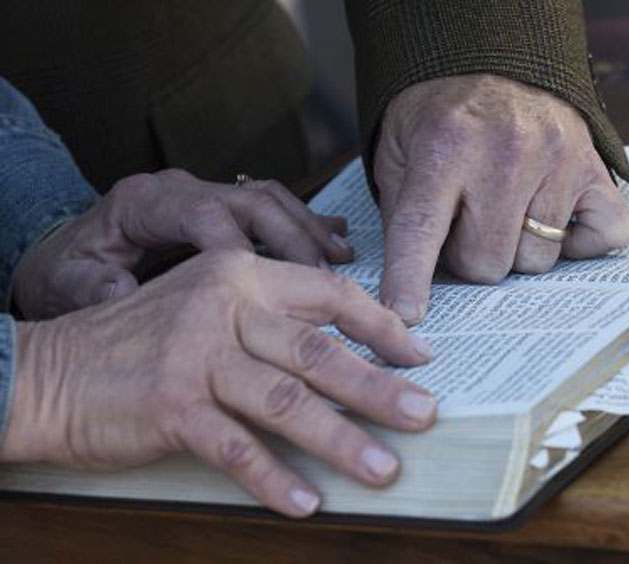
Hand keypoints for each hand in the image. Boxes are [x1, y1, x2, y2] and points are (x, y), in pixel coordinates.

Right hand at [1, 250, 435, 516]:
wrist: (53, 371)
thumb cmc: (141, 340)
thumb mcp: (207, 306)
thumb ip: (271, 321)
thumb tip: (346, 356)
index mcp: (240, 274)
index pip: (329, 294)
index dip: (380, 327)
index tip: (419, 356)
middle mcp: (222, 306)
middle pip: (317, 352)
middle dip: (378, 387)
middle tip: (424, 415)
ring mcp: (195, 355)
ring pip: (286, 401)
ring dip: (341, 439)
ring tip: (385, 468)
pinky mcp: (171, 406)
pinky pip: (237, 448)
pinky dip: (275, 479)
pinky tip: (308, 502)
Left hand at [13, 169, 352, 319]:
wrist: (75, 259)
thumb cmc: (72, 273)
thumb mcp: (67, 283)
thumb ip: (91, 287)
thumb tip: (122, 292)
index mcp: (145, 201)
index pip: (202, 212)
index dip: (236, 246)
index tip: (261, 285)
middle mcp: (183, 190)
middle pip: (250, 199)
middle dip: (293, 235)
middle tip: (325, 273)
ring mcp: (208, 196)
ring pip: (271, 200)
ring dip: (309, 228)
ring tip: (342, 257)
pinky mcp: (225, 211)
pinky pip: (274, 210)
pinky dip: (307, 226)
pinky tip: (337, 243)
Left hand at [374, 74, 628, 323]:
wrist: (494, 59)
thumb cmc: (442, 117)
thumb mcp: (399, 152)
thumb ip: (402, 215)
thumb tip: (406, 291)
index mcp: (446, 146)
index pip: (422, 229)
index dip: (410, 279)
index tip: (405, 317)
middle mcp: (508, 152)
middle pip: (487, 263)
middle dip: (469, 258)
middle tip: (466, 224)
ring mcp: (559, 159)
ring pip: (536, 261)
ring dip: (516, 249)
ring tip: (505, 212)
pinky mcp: (596, 168)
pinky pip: (604, 239)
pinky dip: (579, 242)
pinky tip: (551, 216)